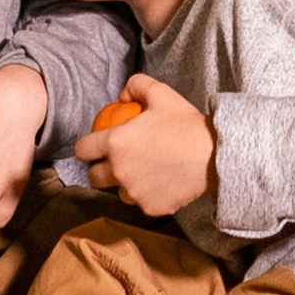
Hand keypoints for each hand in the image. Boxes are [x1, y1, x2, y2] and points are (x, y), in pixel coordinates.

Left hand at [75, 74, 214, 217]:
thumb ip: (135, 86)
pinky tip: (161, 182)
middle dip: (99, 169)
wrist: (211, 155)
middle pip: (94, 177)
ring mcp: (134, 192)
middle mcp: (119, 171)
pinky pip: (141, 202)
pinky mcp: (150, 208)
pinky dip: (147, 194)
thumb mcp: (159, 93)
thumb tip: (121, 96)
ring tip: (143, 171)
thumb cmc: (184, 123)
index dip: (86, 147)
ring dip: (124, 183)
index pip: (83, 150)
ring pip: (118, 192)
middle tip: (116, 161)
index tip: (93, 146)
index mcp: (116, 143)